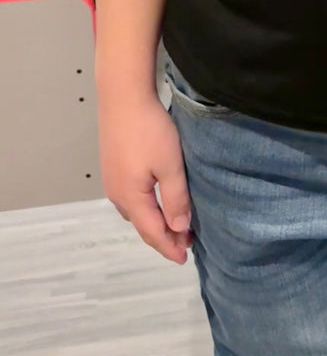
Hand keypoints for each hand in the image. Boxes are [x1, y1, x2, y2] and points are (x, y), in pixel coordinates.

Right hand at [100, 93, 192, 263]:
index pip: (152, 232)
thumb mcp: (170, 165)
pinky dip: (146, 207)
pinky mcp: (113, 167)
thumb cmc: (149, 130)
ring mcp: (112, 181)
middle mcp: (117, 194)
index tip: (184, 258)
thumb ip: (175, 198)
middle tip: (186, 243)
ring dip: (155, 221)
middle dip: (163, 237)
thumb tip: (179, 228)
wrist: (123, 97)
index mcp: (132, 198)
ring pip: (136, 211)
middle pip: (142, 224)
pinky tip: (157, 201)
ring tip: (175, 225)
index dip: (169, 247)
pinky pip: (131, 198)